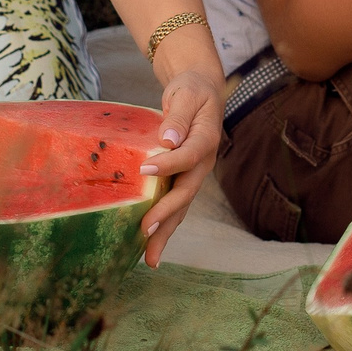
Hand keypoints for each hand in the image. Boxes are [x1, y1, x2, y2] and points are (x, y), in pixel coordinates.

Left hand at [138, 67, 223, 266]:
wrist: (202, 92)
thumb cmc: (191, 91)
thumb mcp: (186, 94)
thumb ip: (178, 116)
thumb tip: (168, 141)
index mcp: (206, 139)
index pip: (189, 155)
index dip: (169, 164)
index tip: (144, 168)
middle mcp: (203, 163)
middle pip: (186, 193)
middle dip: (167, 214)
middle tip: (145, 230)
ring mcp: (194, 174)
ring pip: (181, 207)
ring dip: (166, 232)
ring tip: (150, 259)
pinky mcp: (183, 179)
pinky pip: (174, 205)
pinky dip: (163, 225)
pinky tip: (148, 245)